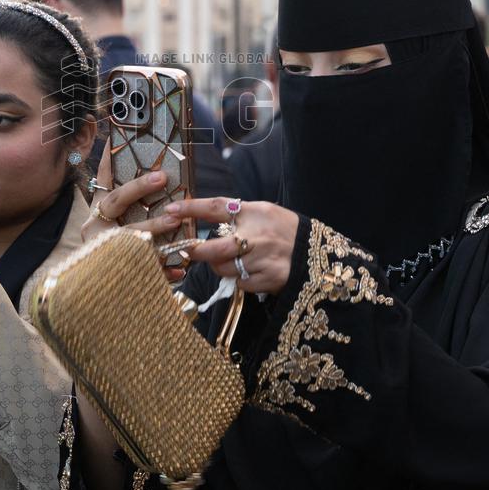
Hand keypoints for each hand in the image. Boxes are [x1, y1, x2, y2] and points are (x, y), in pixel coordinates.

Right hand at [82, 141, 185, 281]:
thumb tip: (148, 166)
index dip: (109, 160)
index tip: (119, 138)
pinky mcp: (120, 275)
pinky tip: (180, 268)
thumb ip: (130, 199)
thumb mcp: (117, 223)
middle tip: (162, 177)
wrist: (94, 296)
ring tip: (176, 219)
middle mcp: (97, 230)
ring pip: (129, 236)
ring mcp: (105, 252)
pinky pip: (144, 270)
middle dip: (138, 188)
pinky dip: (164, 270)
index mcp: (98, 213)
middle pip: (115, 203)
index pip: (104, 180)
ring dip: (154, 226)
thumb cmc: (116, 247)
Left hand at [163, 197, 298, 295]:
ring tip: (230, 260)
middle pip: (216, 248)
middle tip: (187, 250)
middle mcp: (258, 236)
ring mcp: (263, 260)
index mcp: (255, 212)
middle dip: (196, 251)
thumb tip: (202, 216)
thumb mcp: (263, 212)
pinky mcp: (268, 280)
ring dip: (219, 266)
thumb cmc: (284, 229)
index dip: (191, 208)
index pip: (217, 206)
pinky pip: (240, 283)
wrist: (317, 253)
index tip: (171, 210)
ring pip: (224, 269)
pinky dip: (239, 279)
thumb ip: (237, 214)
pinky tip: (249, 271)